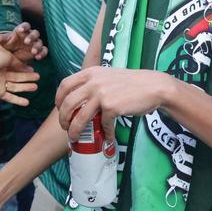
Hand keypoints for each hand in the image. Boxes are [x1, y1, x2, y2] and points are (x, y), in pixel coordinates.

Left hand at [0, 24, 45, 106]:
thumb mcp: (9, 57)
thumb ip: (18, 63)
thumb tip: (26, 67)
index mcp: (2, 65)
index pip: (16, 68)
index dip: (25, 69)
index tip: (34, 70)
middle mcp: (1, 75)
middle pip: (17, 78)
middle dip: (27, 78)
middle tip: (38, 77)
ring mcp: (0, 84)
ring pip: (15, 87)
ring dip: (25, 87)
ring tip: (35, 87)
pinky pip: (10, 98)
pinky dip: (18, 101)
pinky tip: (27, 102)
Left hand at [56, 66, 171, 140]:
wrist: (153, 86)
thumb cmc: (132, 83)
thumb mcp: (108, 76)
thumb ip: (94, 82)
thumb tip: (80, 99)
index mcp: (90, 72)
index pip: (65, 84)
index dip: (58, 99)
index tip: (60, 109)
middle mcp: (93, 82)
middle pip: (67, 103)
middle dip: (63, 118)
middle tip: (65, 127)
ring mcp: (101, 94)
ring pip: (80, 117)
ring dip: (75, 130)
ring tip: (75, 138)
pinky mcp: (111, 107)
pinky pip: (103, 124)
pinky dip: (105, 134)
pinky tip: (108, 138)